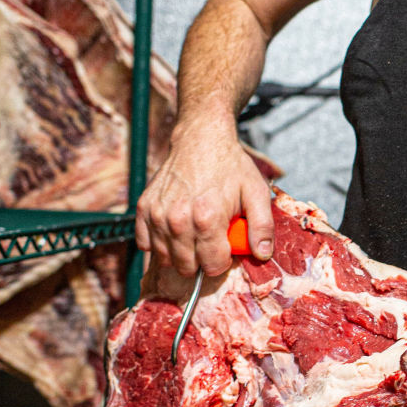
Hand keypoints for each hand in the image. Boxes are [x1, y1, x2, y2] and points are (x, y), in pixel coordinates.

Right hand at [135, 115, 274, 279]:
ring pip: (165, 260)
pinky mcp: (143, 208)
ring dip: (180, 254)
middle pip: (187, 267)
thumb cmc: (230, 166)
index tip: (225, 247)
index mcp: (207, 219)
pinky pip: (145, 244)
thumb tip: (263, 254)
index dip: (222, 261)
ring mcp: (157, 214)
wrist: (201, 139)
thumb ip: (262, 226)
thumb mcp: (256, 193)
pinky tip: (174, 231)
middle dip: (201, 260)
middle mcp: (178, 220)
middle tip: (210, 240)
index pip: (212, 266)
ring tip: (194, 234)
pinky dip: (159, 244)